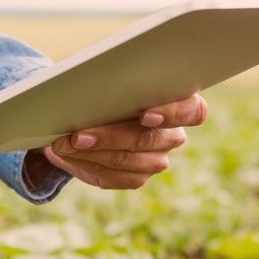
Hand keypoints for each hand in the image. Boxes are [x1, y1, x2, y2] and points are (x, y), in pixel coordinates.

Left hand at [40, 92, 207, 188]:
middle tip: (77, 134)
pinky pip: (113, 177)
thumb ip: (114, 83)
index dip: (173, 114)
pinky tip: (67, 155)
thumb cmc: (108, 91)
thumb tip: (86, 86)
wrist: (92, 117)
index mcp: (181, 104)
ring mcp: (157, 159)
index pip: (194, 111)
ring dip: (92, 153)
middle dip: (109, 137)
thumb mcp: (113, 81)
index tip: (144, 115)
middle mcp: (173, 135)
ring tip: (63, 144)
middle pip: (148, 139)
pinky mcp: (137, 177)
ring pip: (128, 161)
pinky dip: (86, 164)